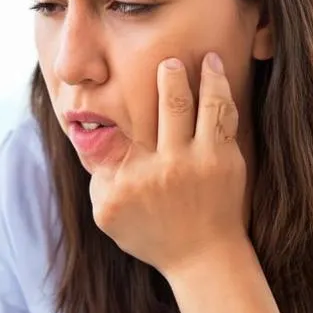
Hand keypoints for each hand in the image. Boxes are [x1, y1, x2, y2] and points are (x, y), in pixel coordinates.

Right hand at [89, 52, 247, 277]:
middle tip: (167, 60)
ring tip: (202, 56)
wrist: (203, 256)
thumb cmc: (153, 235)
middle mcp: (162, 168)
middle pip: (164, 106)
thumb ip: (98, 176)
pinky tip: (217, 69)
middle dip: (167, 76)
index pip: (111, 132)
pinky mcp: (224, 160)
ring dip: (199, 75)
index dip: (107, 107)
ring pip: (198, 104)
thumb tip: (88, 135)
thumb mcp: (110, 214)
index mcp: (128, 180)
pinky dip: (220, 88)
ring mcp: (197, 163)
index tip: (107, 88)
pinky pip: (221, 114)